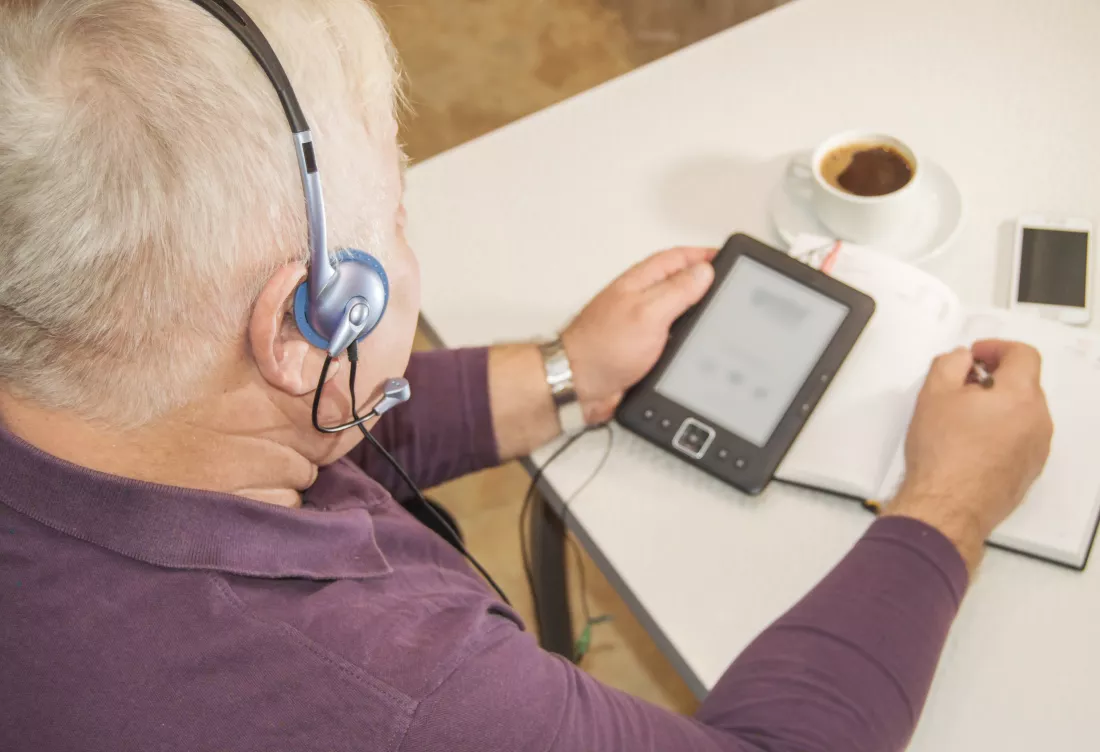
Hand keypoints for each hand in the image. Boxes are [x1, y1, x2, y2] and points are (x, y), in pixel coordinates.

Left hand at [561, 247, 716, 423]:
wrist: (578, 386)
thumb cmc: (600, 348)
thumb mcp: (648, 312)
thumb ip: (677, 290)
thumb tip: (704, 272)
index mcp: (642, 281)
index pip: (680, 257)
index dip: (706, 255)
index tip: (730, 258)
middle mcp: (642, 300)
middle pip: (682, 283)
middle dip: (707, 284)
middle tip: (731, 286)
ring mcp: (643, 325)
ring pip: (680, 314)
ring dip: (698, 315)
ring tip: (720, 314)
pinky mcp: (644, 350)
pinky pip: (673, 340)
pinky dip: (687, 342)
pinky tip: (699, 347)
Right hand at [885, 340, 1052, 571]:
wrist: (948, 506)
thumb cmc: (942, 452)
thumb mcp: (933, 394)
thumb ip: (950, 363)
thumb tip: (962, 360)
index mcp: (1020, 395)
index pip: (1023, 355)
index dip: (997, 348)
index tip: (975, 356)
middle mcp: (1038, 421)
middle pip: (1025, 384)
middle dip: (995, 379)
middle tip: (962, 387)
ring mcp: (1036, 449)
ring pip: (1023, 413)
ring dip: (998, 407)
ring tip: (962, 419)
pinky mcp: (1029, 471)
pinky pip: (1020, 439)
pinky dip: (1001, 432)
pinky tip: (970, 444)